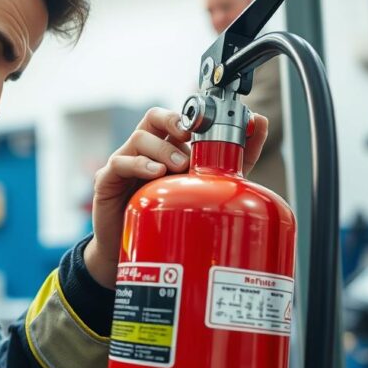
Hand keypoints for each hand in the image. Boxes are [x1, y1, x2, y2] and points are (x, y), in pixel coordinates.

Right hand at [84, 108, 269, 287]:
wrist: (135, 252)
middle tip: (190, 135)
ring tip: (180, 166)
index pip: (174, 118)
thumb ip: (236, 158)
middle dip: (173, 121)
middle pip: (153, 117)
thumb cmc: (170, 215)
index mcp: (166, 146)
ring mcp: (124, 163)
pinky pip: (120, 163)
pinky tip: (156, 174)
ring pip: (139, 138)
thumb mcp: (209, 185)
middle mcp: (145, 150)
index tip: (208, 122)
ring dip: (162, 149)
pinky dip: (139, 165)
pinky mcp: (107, 181)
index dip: (189, 115)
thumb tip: (260, 121)